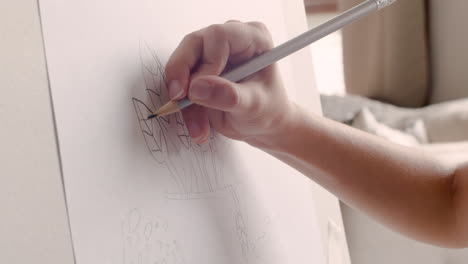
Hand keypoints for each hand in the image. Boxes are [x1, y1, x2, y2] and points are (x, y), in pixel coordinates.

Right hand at [165, 21, 293, 145]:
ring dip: (183, 100)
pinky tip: (199, 126)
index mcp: (253, 38)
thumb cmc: (269, 111)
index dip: (204, 63)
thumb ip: (229, 96)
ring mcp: (213, 53)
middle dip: (182, 75)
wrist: (264, 126)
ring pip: (182, 65)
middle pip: (193, 45)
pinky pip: (181, 82)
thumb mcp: (254, 106)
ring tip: (199, 129)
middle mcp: (230, 39)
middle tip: (178, 101)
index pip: (218, 37)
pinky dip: (185, 107)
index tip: (198, 90)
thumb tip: (197, 87)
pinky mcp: (199, 70)